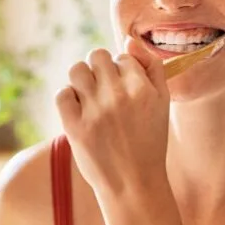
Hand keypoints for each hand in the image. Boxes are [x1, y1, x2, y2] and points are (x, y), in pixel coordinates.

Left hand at [55, 38, 170, 196]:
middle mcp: (118, 95)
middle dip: (100, 68)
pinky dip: (68, 98)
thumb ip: (152, 67)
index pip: (123, 56)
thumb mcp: (163, 103)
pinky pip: (62, 94)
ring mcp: (94, 111)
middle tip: (105, 90)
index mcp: (142, 88)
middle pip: (97, 56)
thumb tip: (129, 40)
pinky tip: (80, 110)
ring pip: (77, 70)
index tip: (124, 89)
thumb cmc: (150, 142)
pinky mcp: (74, 127)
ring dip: (82, 79)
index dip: (122, 70)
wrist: (134, 185)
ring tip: (90, 97)